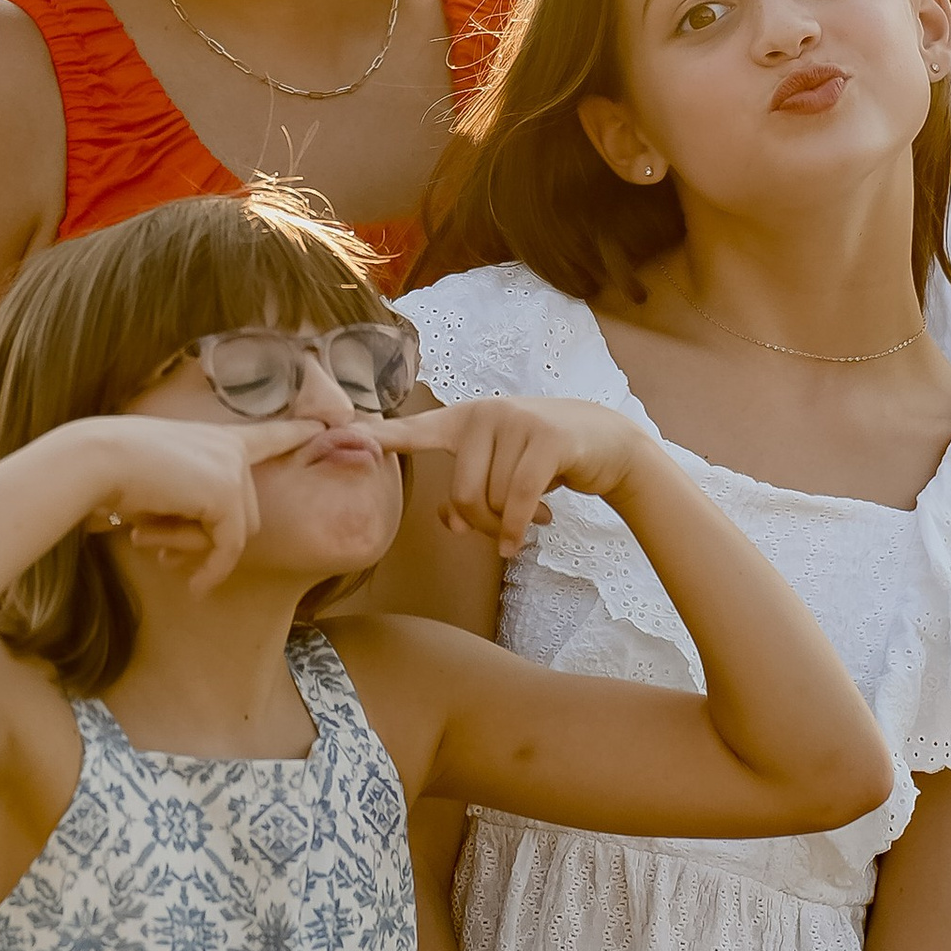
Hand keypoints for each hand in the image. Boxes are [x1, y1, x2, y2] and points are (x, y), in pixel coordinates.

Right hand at [84, 414, 320, 595]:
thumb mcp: (162, 487)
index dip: (294, 432)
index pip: (266, 435)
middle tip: (154, 543)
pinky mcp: (227, 493)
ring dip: (197, 548)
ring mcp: (232, 469)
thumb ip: (194, 507)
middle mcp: (231, 449)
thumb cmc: (116, 472)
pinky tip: (196, 586)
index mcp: (216, 437)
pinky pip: (230, 546)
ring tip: (148, 538)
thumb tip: (209, 553)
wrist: (99, 459)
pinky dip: (214, 569)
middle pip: (245, 514)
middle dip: (206, 539)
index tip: (324, 424)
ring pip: (237, 533)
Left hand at [383, 396, 644, 555]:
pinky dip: (521, 527)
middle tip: (510, 532)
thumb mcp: (502, 474)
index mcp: (463, 421)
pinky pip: (519, 499)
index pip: (412, 430)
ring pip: (494, 501)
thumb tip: (453, 524)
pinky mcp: (545, 438)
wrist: (607, 443)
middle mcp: (484, 414)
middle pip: (463, 495)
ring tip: (536, 517)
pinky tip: (533, 535)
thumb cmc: (544, 462)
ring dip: (513, 525)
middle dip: (485, 525)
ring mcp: (515, 421)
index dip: (378, 436)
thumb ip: (470, 496)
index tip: (343, 437)